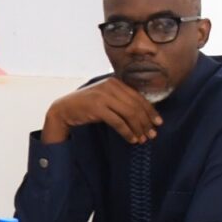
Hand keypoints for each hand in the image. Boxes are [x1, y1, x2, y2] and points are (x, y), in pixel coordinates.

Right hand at [40, 77, 161, 145]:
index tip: (158, 122)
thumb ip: (120, 99)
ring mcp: (103, 96)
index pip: (138, 96)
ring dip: (138, 128)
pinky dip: (127, 132)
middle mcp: (110, 86)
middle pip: (136, 106)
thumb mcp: (105, 97)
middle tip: (152, 134)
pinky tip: (131, 139)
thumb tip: (143, 113)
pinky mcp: (97, 108)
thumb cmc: (86, 106)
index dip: (150, 110)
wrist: (63, 109)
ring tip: (143, 139)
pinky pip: (118, 122)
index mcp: (115, 82)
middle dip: (146, 122)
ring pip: (129, 114)